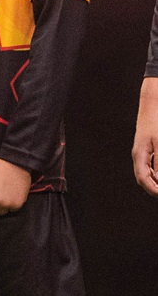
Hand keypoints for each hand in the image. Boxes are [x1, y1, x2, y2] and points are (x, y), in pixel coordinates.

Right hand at [134, 77, 157, 196]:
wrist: (152, 104)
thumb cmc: (157, 122)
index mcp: (140, 155)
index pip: (143, 179)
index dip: (153, 190)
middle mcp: (139, 156)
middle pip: (144, 178)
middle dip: (155, 188)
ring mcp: (142, 152)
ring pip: (148, 173)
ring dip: (156, 181)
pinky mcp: (148, 149)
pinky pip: (151, 165)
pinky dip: (157, 172)